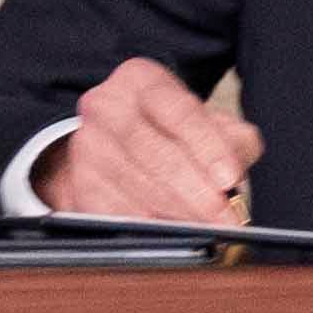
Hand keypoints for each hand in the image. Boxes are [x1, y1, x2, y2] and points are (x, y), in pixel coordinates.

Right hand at [50, 58, 258, 224]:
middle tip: (225, 218)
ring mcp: (88, 145)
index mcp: (141, 79)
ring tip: (208, 229)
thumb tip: (233, 177)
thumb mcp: (208, 124)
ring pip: (138, 187)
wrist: (115, 145)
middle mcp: (106, 106)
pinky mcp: (79, 184)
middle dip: (196, 192)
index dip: (208, 147)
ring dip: (178, 214)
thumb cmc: (171, 132)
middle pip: (156, 153)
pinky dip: (151, 227)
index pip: (179, 111)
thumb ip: (233, 142)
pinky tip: (174, 233)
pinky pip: (118, 213)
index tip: (229, 180)